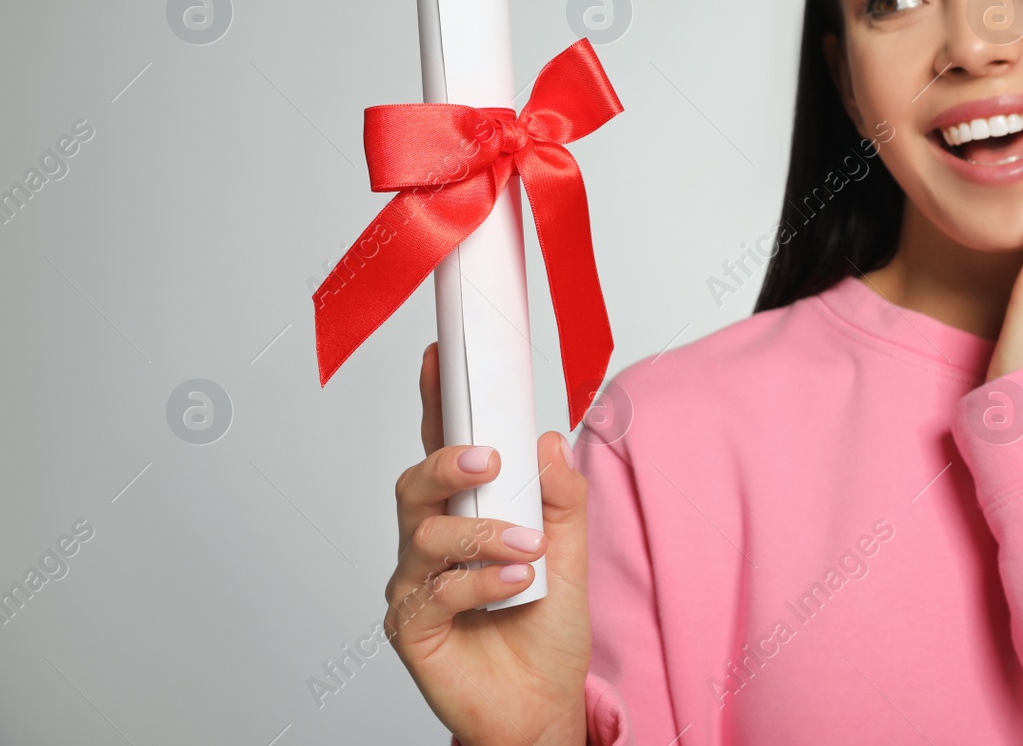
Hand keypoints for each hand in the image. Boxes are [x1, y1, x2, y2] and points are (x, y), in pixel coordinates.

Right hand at [385, 343, 590, 745]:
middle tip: (489, 460)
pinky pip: (433, 591)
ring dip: (483, 535)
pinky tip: (516, 584)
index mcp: (468, 512)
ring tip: (528, 548)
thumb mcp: (572, 553)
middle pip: (416, 482)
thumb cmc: (546, 629)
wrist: (542, 705)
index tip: (439, 355)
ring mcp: (416, 583)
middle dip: (449, 462)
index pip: (445, 446)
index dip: (436, 400)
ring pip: (424, 535)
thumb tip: (547, 440)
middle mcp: (432, 542)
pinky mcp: (411, 626)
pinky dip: (479, 582)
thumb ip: (562, 497)